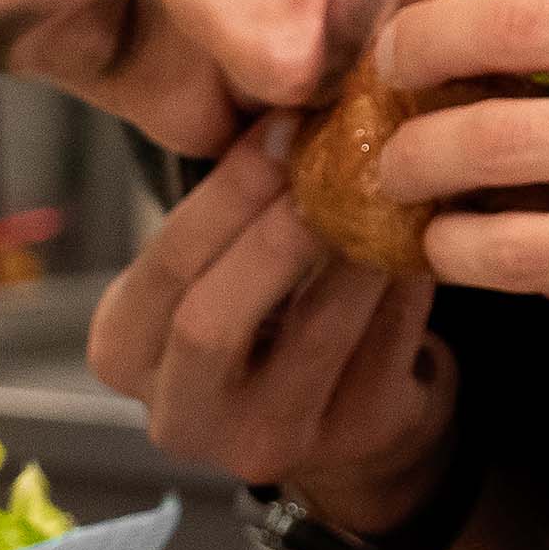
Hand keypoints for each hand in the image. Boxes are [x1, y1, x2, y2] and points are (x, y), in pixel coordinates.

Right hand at [89, 112, 454, 504]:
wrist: (336, 408)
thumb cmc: (261, 310)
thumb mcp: (215, 265)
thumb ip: (230, 207)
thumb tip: (293, 105)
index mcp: (124, 353)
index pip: (166, 266)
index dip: (225, 194)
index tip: (283, 127)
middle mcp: (181, 415)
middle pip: (213, 320)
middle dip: (276, 232)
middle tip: (333, 159)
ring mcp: (266, 444)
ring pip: (315, 335)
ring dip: (355, 248)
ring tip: (389, 183)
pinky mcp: (351, 441)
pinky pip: (386, 348)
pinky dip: (406, 282)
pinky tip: (424, 232)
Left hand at [370, 0, 548, 372]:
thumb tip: (523, 44)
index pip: (522, 21)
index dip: (430, 34)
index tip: (398, 50)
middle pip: (490, 138)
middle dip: (410, 153)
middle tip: (387, 158)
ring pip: (512, 248)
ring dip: (447, 244)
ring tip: (438, 236)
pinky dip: (542, 282)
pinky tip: (541, 265)